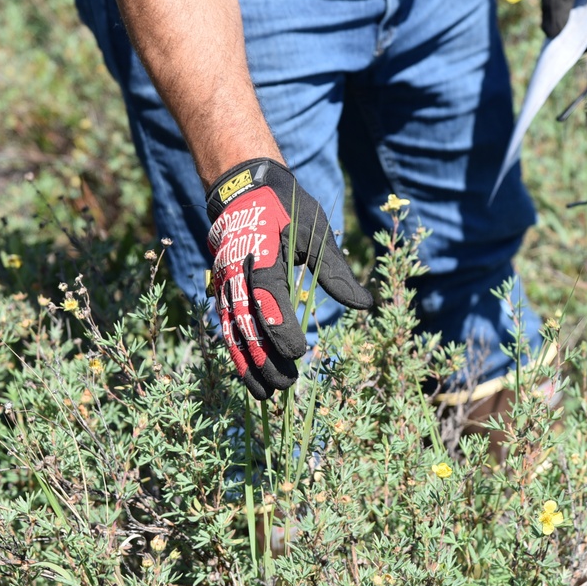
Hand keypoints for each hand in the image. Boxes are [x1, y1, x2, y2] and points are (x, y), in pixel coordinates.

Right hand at [206, 158, 372, 399]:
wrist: (242, 189)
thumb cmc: (286, 208)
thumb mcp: (316, 231)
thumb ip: (337, 272)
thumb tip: (366, 306)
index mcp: (260, 252)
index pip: (266, 295)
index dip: (280, 326)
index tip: (299, 353)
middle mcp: (234, 271)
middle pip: (245, 322)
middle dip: (265, 358)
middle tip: (288, 385)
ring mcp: (223, 283)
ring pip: (232, 331)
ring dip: (248, 365)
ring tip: (267, 396)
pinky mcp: (221, 291)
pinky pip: (226, 327)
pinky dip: (238, 354)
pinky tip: (252, 377)